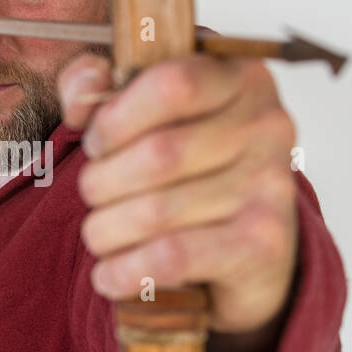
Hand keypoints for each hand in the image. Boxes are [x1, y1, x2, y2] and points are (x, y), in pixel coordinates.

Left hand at [58, 52, 298, 345]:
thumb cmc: (192, 171)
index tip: (97, 142)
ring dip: (106, 230)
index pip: (172, 84)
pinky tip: (111, 274)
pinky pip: (171, 256)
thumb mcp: (150, 114)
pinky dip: (125, 270)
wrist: (252, 252)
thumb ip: (100, 88)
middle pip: (157, 155)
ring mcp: (270, 186)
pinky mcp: (262, 244)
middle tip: (94, 194)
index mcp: (240, 77)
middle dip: (101, 182)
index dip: (115, 118)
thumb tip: (81, 90)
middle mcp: (267, 126)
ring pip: (156, 211)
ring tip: (100, 234)